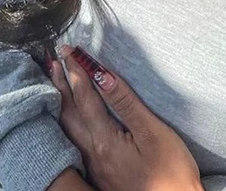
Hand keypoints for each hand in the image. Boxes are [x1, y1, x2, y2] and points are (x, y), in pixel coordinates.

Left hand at [51, 44, 203, 190]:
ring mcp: (94, 167)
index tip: (67, 50)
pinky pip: (76, 142)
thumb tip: (102, 75)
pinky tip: (71, 120)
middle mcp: (93, 155)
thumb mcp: (152, 132)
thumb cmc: (171, 169)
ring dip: (62, 103)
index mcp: (105, 141)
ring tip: (56, 83)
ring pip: (69, 130)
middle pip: (69, 115)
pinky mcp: (100, 175)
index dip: (77, 72)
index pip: (85, 99)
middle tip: (53, 61)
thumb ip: (125, 102)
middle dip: (61, 85)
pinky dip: (69, 122)